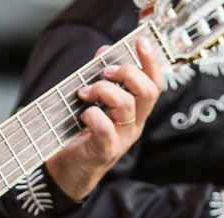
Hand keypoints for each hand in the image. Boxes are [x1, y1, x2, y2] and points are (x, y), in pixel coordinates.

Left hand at [46, 37, 164, 200]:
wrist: (69, 170)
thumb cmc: (82, 133)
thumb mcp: (94, 102)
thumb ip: (101, 78)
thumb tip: (104, 51)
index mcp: (136, 111)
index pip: (155, 84)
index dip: (151, 62)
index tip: (140, 41)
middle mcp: (134, 124)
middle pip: (147, 92)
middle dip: (127, 73)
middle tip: (104, 72)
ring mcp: (122, 139)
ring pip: (126, 106)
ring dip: (103, 91)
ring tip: (85, 93)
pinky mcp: (106, 151)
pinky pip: (106, 128)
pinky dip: (92, 115)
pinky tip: (82, 114)